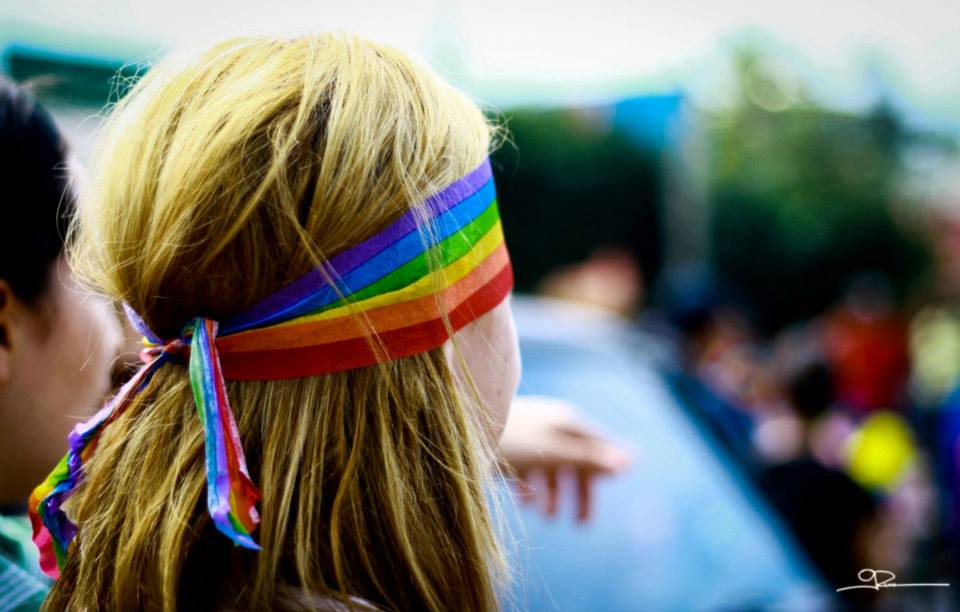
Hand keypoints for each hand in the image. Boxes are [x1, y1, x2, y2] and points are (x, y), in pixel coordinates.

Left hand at [498, 395, 631, 522]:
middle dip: (579, 492)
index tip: (615, 486)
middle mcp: (549, 427)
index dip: (607, 464)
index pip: (597, 444)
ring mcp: (527, 438)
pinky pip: (525, 470)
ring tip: (547, 518)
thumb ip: (591, 459)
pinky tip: (525, 505)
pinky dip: (530, 488)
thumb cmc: (513, 439)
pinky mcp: (505, 449)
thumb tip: (631, 461)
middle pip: (575, 460)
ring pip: (549, 469)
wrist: (460, 430)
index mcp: (566, 423)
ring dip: (553, 495)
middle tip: (581, 525)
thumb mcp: (556, 453)